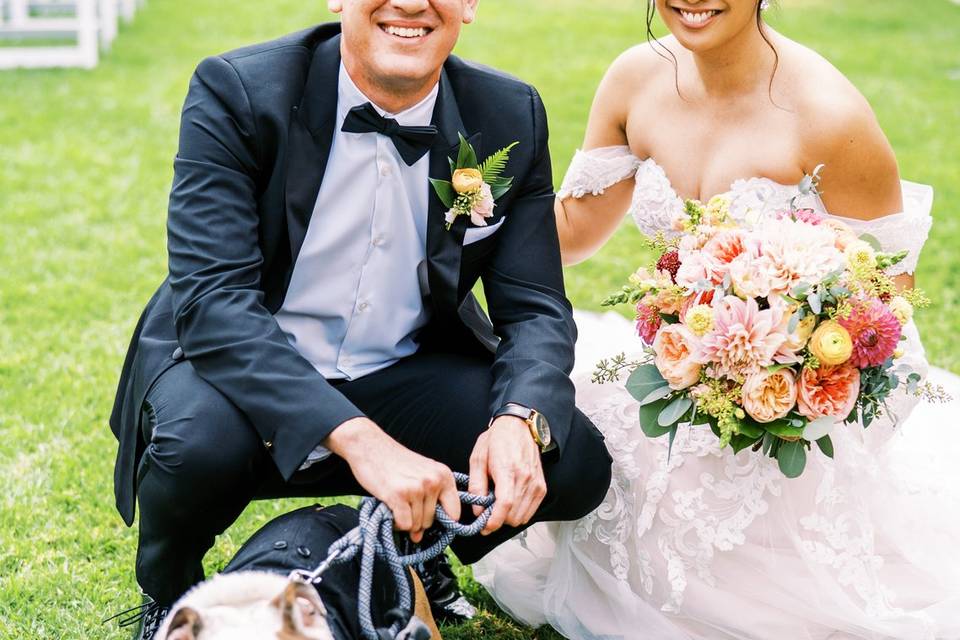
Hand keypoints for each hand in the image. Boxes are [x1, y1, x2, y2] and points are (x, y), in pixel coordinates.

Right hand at [325, 418, 460, 542]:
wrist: (369, 445)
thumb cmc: (395, 462)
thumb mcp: (421, 473)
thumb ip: (428, 502)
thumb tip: (419, 536)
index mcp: (444, 474)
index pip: (455, 512)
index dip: (443, 521)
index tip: (428, 518)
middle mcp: (433, 481)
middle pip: (431, 521)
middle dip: (417, 520)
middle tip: (404, 505)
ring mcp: (417, 488)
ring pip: (416, 525)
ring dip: (404, 521)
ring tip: (396, 503)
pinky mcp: (399, 495)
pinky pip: (404, 524)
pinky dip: (396, 523)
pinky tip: (390, 509)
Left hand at [468, 416, 546, 535]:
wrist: (518, 427)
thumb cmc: (497, 440)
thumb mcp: (478, 458)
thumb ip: (476, 485)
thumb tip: (478, 510)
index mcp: (508, 469)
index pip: (505, 504)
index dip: (494, 521)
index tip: (485, 527)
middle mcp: (526, 478)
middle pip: (513, 515)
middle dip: (498, 519)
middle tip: (487, 512)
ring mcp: (536, 483)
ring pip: (522, 516)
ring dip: (509, 517)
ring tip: (498, 504)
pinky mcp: (542, 486)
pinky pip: (531, 511)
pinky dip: (520, 512)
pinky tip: (510, 501)